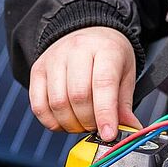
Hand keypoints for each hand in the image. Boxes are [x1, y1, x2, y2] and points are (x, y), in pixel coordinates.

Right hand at [28, 27, 140, 141]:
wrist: (88, 32)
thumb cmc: (108, 56)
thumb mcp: (125, 74)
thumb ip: (123, 104)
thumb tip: (129, 130)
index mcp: (105, 49)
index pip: (103, 84)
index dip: (104, 113)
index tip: (108, 135)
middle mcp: (76, 50)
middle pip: (78, 96)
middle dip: (88, 122)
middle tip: (97, 128)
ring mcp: (53, 59)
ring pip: (57, 103)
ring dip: (70, 124)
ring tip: (82, 124)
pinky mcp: (38, 70)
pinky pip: (38, 105)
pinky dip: (51, 122)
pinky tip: (64, 122)